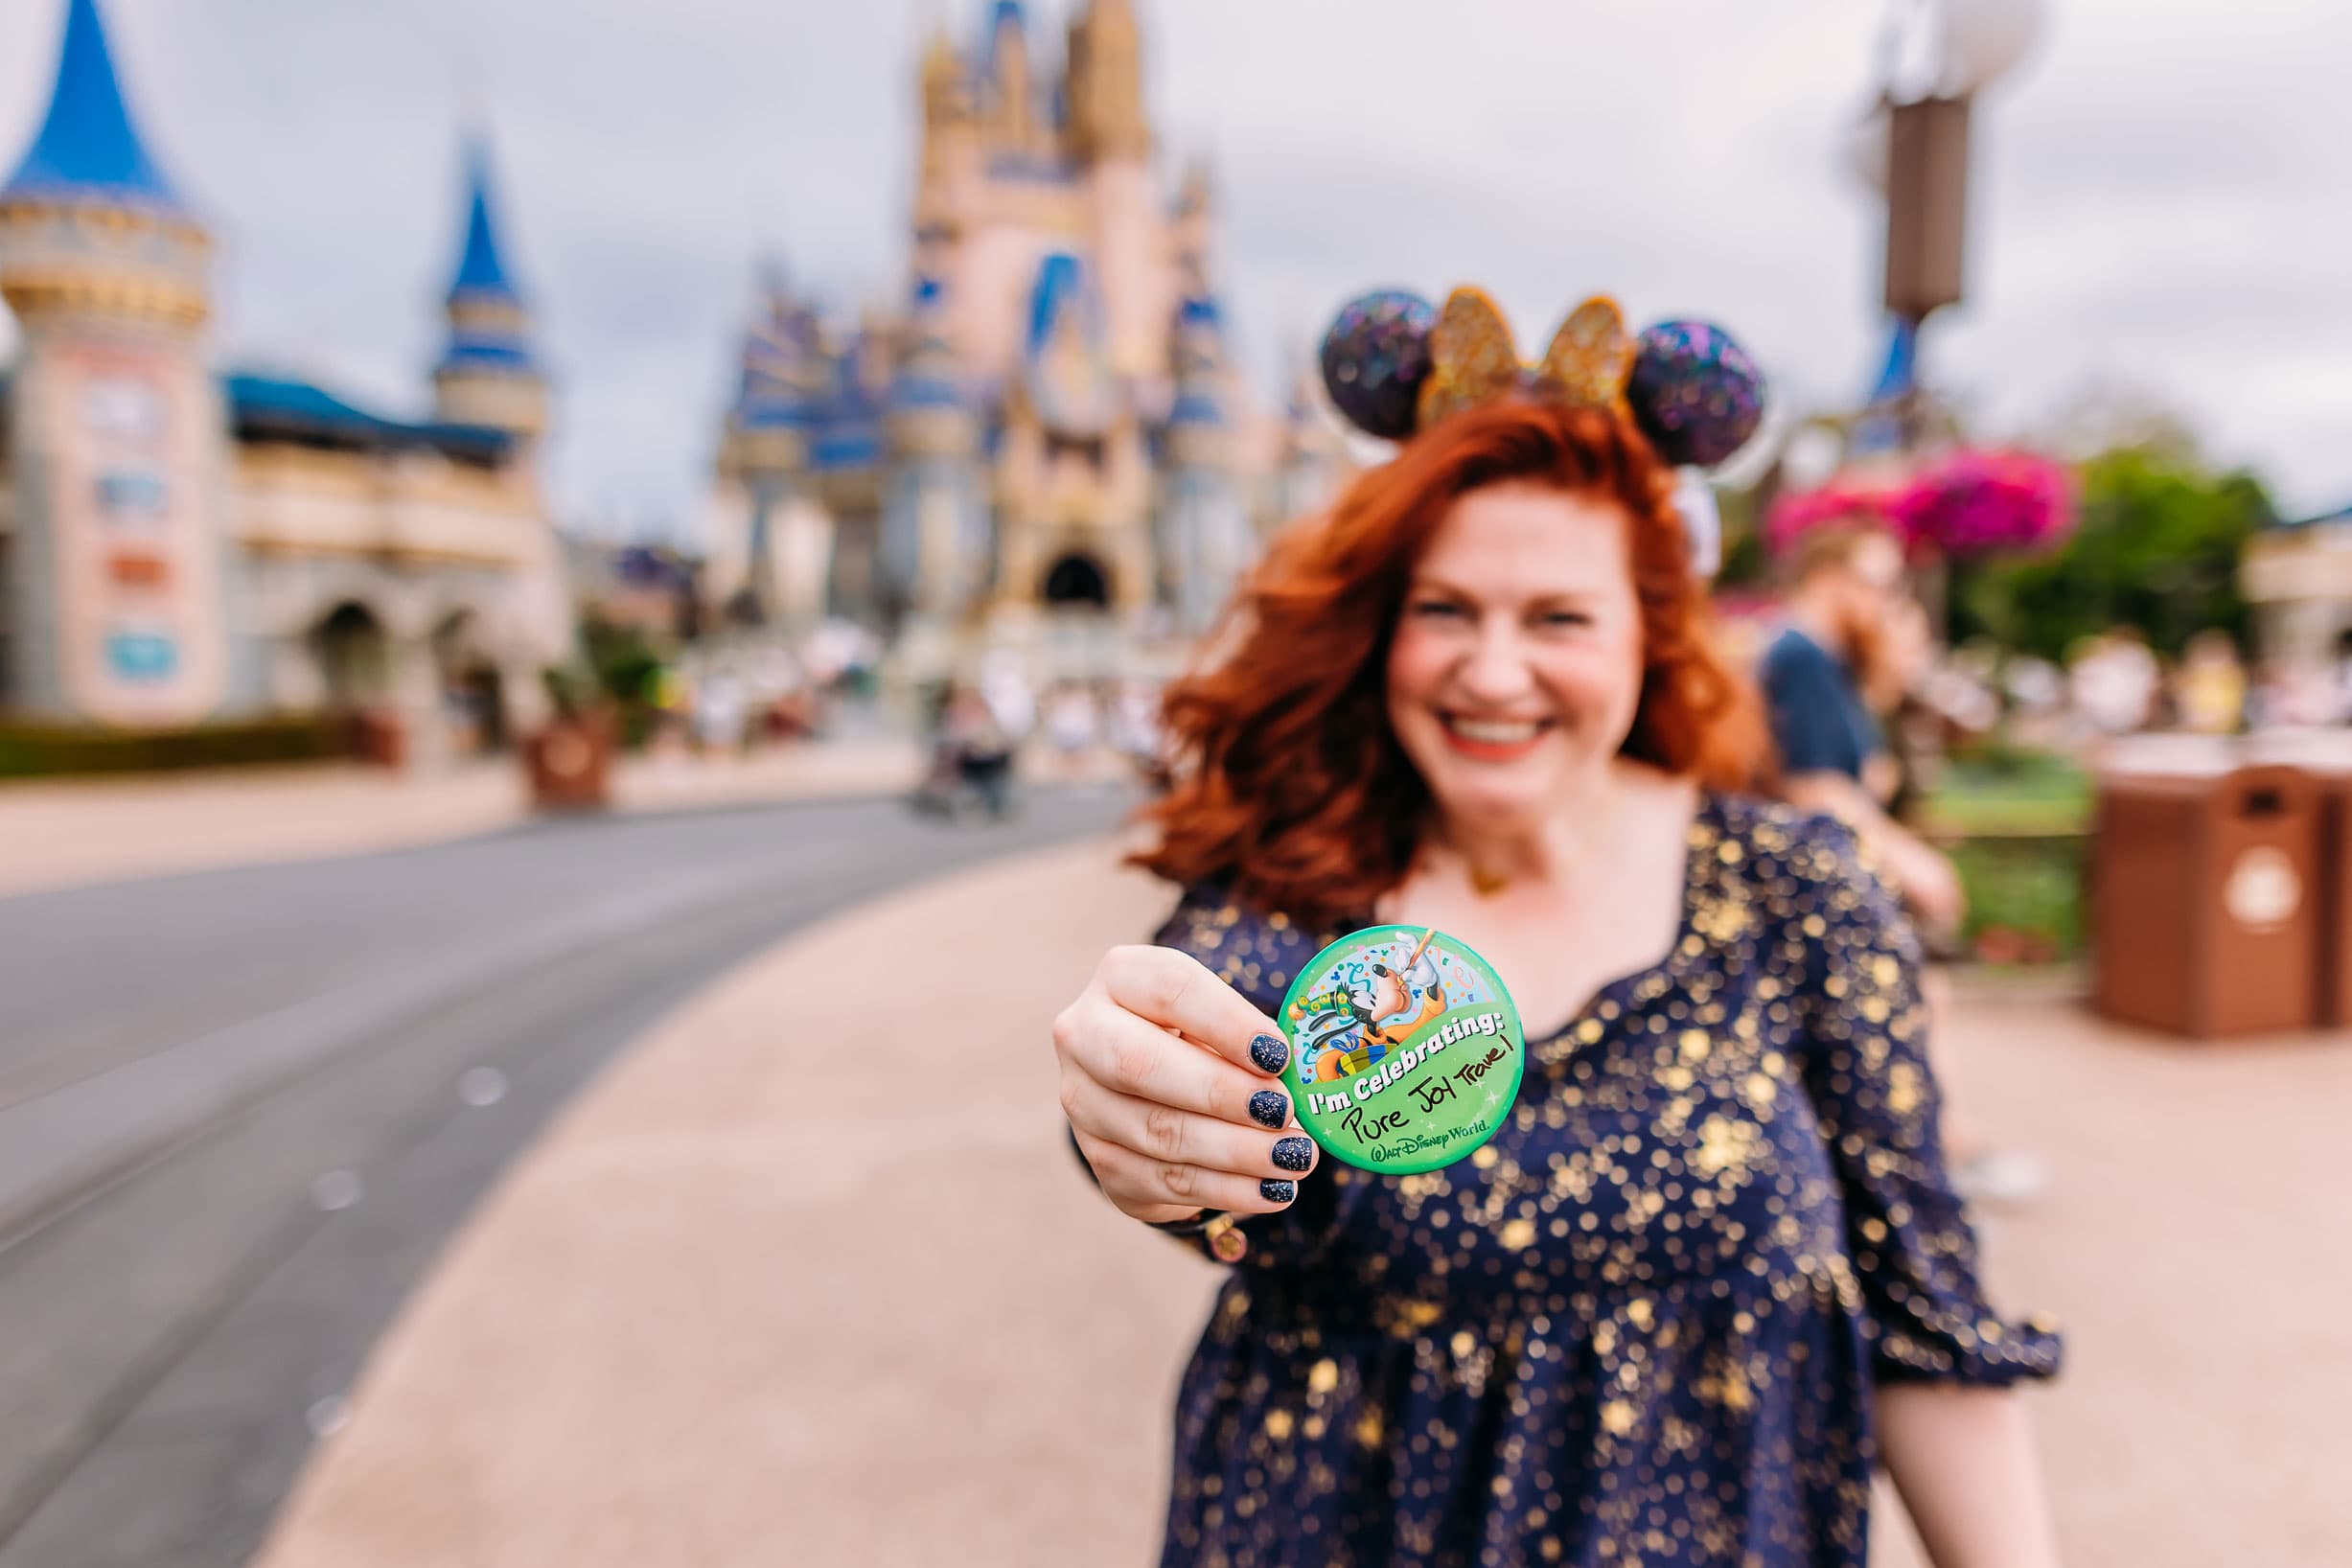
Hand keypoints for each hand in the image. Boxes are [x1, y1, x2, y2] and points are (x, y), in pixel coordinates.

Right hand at [1054, 944, 1318, 1226]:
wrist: (1149, 1080)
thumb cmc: (1201, 1035)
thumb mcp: (1223, 1018)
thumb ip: (1254, 1039)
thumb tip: (1302, 1080)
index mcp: (1121, 977)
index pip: (1170, 990)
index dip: (1227, 1023)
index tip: (1279, 1055)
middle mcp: (1084, 1036)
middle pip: (1141, 1065)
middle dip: (1220, 1093)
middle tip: (1283, 1111)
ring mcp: (1084, 1103)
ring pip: (1157, 1132)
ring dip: (1235, 1151)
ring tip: (1294, 1156)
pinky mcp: (1101, 1159)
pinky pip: (1164, 1181)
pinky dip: (1226, 1190)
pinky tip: (1272, 1190)